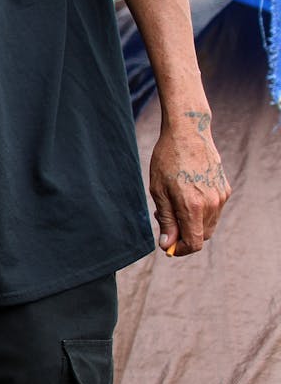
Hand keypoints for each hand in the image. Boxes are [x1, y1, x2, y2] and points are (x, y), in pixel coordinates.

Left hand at [149, 110, 229, 256]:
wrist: (188, 134)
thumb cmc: (167, 160)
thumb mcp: (158, 191)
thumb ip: (166, 220)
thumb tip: (167, 245)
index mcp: (193, 206)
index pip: (194, 243)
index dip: (180, 250)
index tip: (167, 246)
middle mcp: (212, 204)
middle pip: (202, 236)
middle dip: (184, 236)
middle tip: (165, 220)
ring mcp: (221, 196)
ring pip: (209, 224)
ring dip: (192, 223)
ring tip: (173, 204)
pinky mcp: (225, 189)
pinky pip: (214, 210)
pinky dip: (201, 211)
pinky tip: (186, 194)